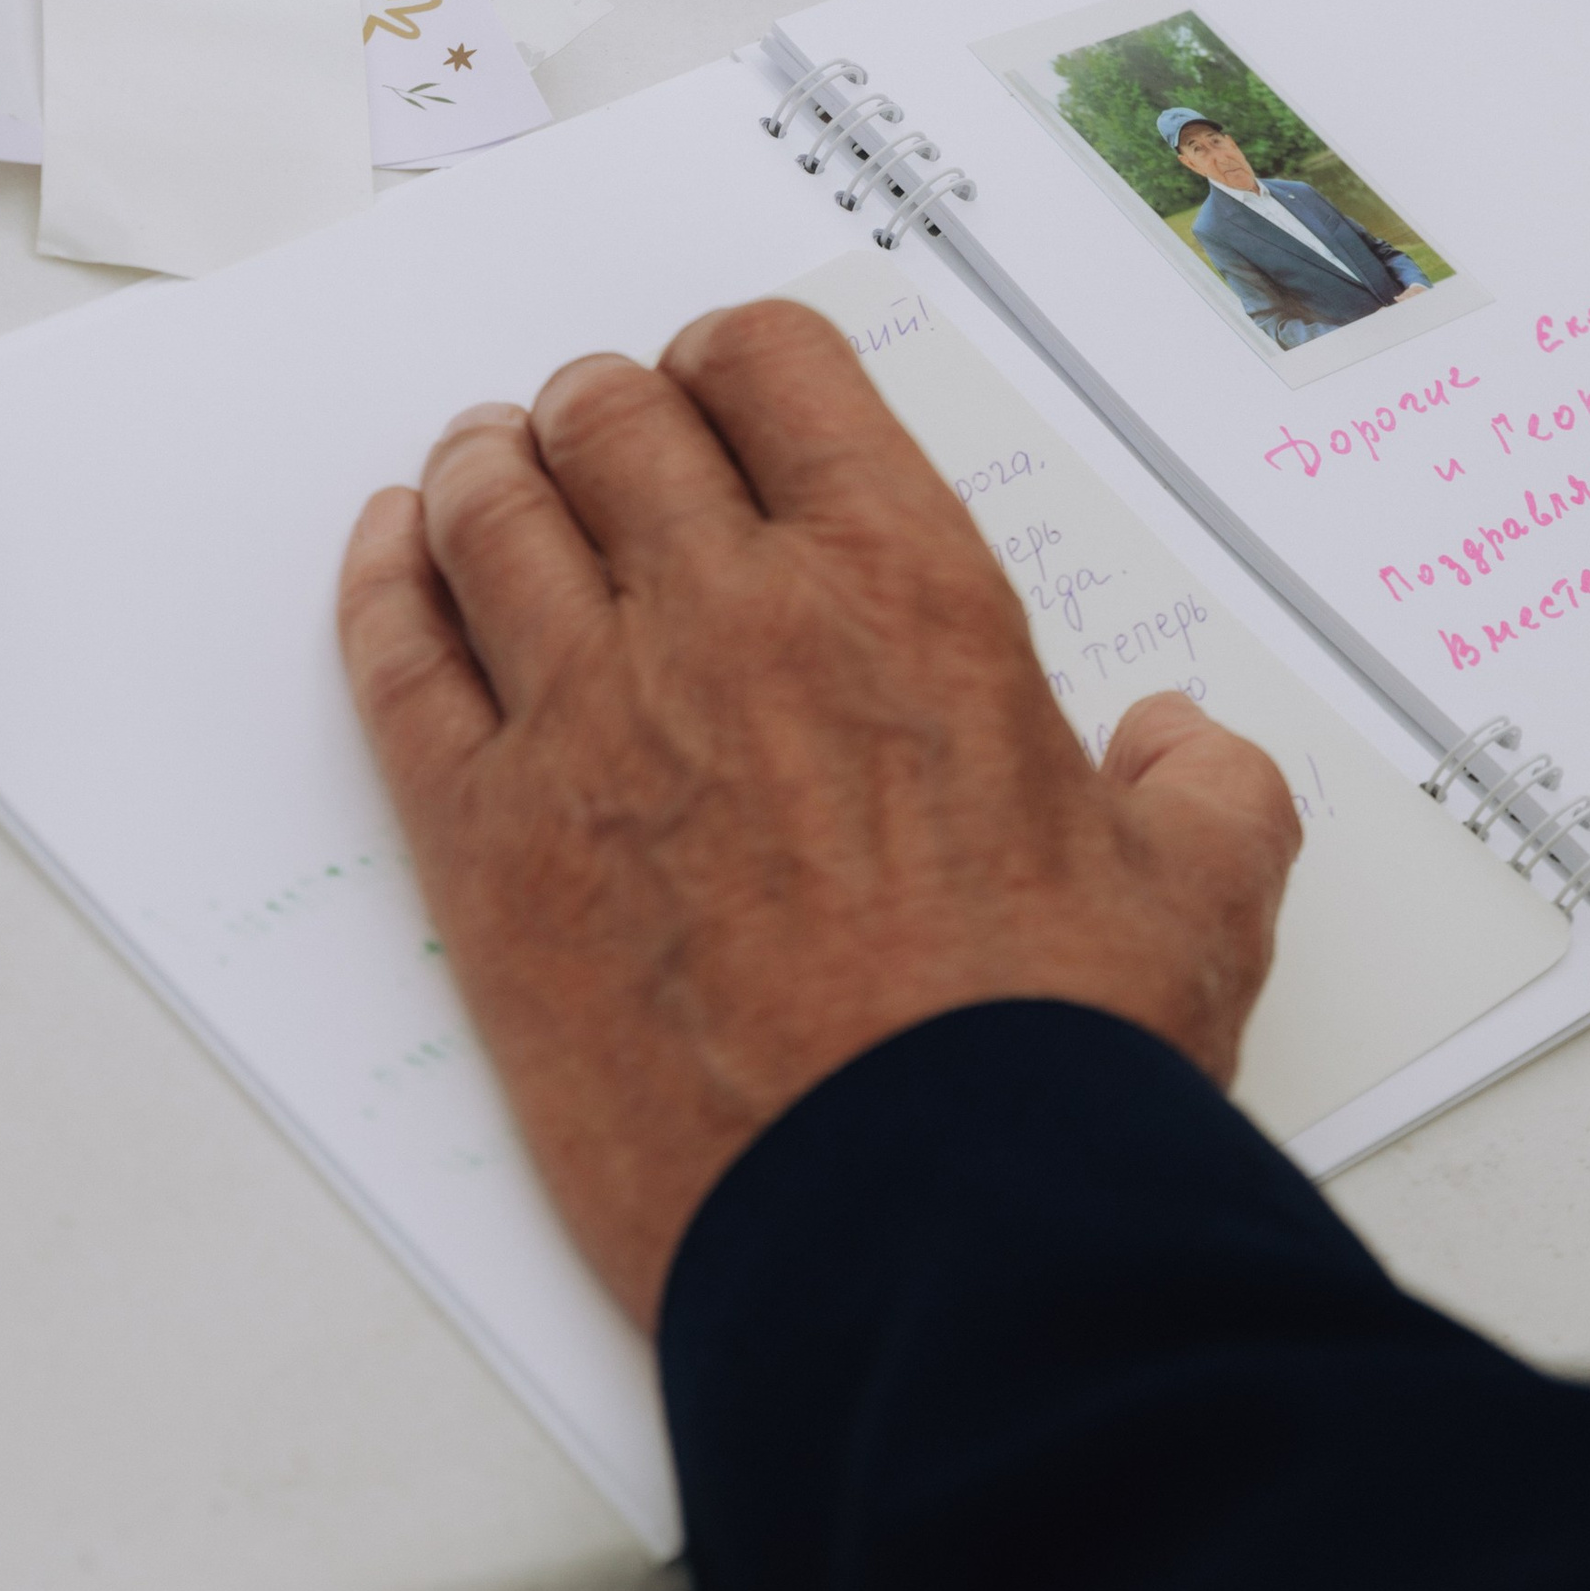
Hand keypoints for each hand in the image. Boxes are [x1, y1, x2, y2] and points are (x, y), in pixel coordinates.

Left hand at [338, 301, 1301, 1329]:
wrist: (918, 1228)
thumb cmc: (1051, 1061)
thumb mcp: (1202, 890)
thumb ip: (1203, 784)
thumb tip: (1177, 746)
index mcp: (905, 590)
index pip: (776, 371)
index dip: (735, 362)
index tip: (722, 388)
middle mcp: (732, 619)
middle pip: (615, 424)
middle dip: (608, 411)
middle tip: (605, 435)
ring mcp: (590, 724)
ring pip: (490, 515)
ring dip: (486, 468)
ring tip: (486, 467)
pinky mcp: (486, 847)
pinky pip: (398, 660)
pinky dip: (386, 584)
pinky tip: (394, 559)